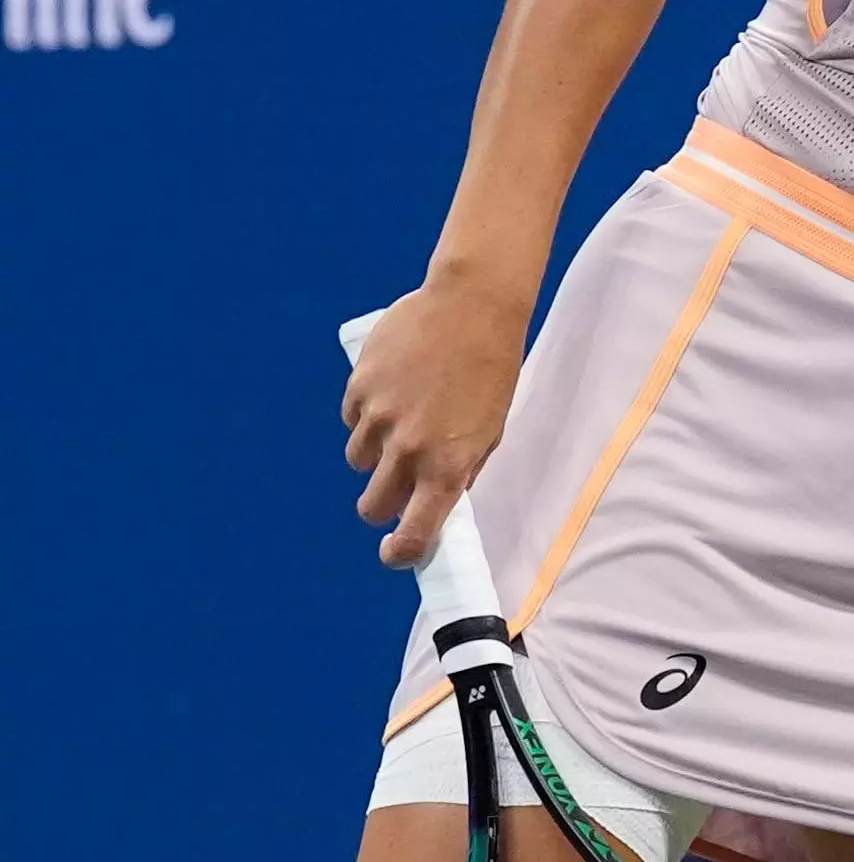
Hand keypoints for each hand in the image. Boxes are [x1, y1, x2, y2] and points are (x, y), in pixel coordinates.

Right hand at [340, 275, 534, 567]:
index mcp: (448, 464)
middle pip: (374, 505)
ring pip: (359, 460)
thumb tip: (436, 502)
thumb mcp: (490, 428)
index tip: (395, 555)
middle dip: (382, 504)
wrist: (472, 306)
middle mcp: (408, 448)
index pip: (415, 530)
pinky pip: (353, 419)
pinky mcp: (358, 389)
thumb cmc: (492, 369)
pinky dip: (367, 413)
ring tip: (405, 419)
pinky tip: (396, 388)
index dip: (402, 551)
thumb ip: (461, 468)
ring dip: (375, 453)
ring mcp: (378, 418)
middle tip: (396, 487)